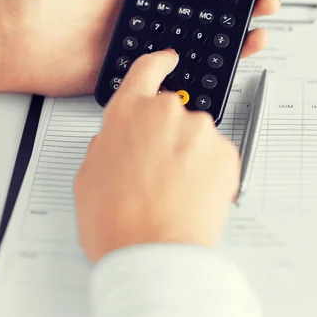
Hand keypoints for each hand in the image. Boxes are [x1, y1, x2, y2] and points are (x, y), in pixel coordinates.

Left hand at [0, 0, 279, 95]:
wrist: (4, 42)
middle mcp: (135, 17)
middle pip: (193, 14)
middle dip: (230, 11)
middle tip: (261, 5)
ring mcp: (132, 46)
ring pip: (187, 45)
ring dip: (222, 42)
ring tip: (252, 35)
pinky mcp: (124, 72)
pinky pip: (163, 73)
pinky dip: (191, 73)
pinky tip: (215, 65)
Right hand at [75, 50, 239, 262]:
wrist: (153, 255)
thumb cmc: (117, 222)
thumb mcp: (90, 175)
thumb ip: (108, 143)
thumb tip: (119, 140)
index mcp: (128, 112)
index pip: (145, 70)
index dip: (158, 63)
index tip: (167, 60)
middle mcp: (165, 112)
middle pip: (171, 112)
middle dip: (166, 136)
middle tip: (156, 172)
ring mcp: (199, 131)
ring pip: (196, 136)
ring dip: (188, 156)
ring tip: (172, 192)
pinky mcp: (226, 152)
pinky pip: (217, 155)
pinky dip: (208, 171)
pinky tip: (191, 196)